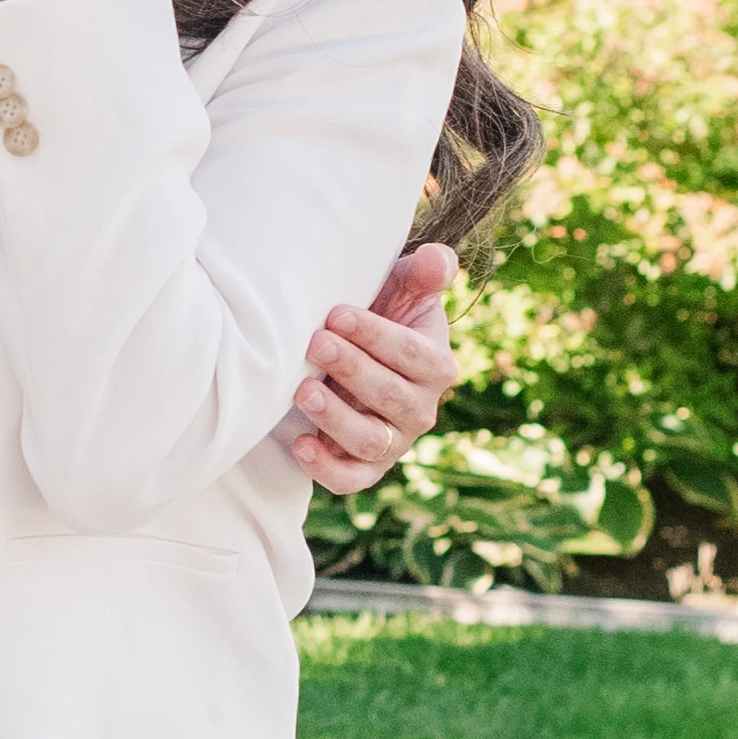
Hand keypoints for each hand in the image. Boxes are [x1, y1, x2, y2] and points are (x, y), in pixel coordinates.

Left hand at [281, 239, 460, 488]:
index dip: (377, 336)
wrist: (354, 355)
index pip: (413, 353)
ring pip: (370, 440)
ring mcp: (393, 442)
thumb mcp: (403, 288)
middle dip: (352, 369)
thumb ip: (425, 272)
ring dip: (336, 418)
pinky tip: (300, 444)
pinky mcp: (365, 468)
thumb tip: (438, 259)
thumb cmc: (380, 315)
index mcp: (437, 365)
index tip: (336, 314)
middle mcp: (421, 409)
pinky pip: (351, 479)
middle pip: (391, 396)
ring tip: (301, 392)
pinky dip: (327, 469)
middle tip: (314, 344)